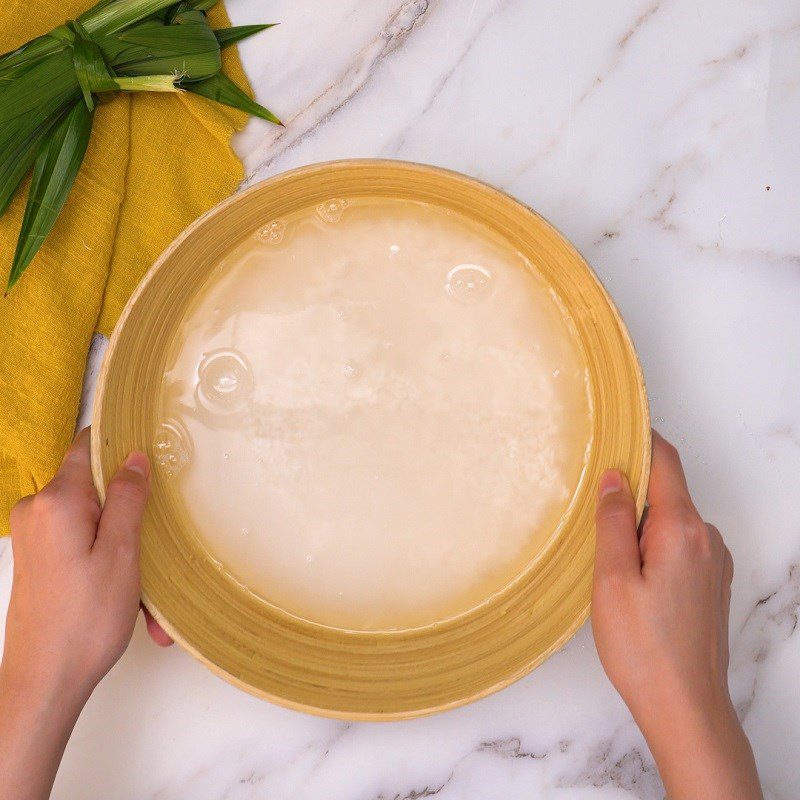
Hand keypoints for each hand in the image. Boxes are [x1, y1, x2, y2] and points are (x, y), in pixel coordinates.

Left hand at [0, 428, 169, 799]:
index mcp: (56, 502)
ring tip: (149, 591)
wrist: (44, 682)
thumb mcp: (122, 553)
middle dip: (131, 512)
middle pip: (95, 487)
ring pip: (93, 520)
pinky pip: (82, 543)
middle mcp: (37, 511)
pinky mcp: (39, 557)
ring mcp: (34, 535)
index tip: (154, 452)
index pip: (87, 446)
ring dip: (125, 545)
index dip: (121, 445)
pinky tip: (131, 598)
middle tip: (160, 545)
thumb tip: (134, 458)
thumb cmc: (85, 621)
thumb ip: (128, 498)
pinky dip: (108, 561)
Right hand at [592, 431, 761, 799]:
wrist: (686, 707)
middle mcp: (705, 538)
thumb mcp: (612, 579)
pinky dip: (652, 542)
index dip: (639, 439)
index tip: (612, 428)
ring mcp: (712, 561)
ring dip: (639, 520)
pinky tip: (629, 574)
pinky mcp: (710, 583)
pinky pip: (679, 543)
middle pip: (666, 489)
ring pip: (671, 518)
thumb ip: (612, 521)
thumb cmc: (644, 648)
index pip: (665, 461)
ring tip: (605, 551)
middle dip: (629, 488)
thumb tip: (613, 477)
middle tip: (590, 502)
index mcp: (681, 529)